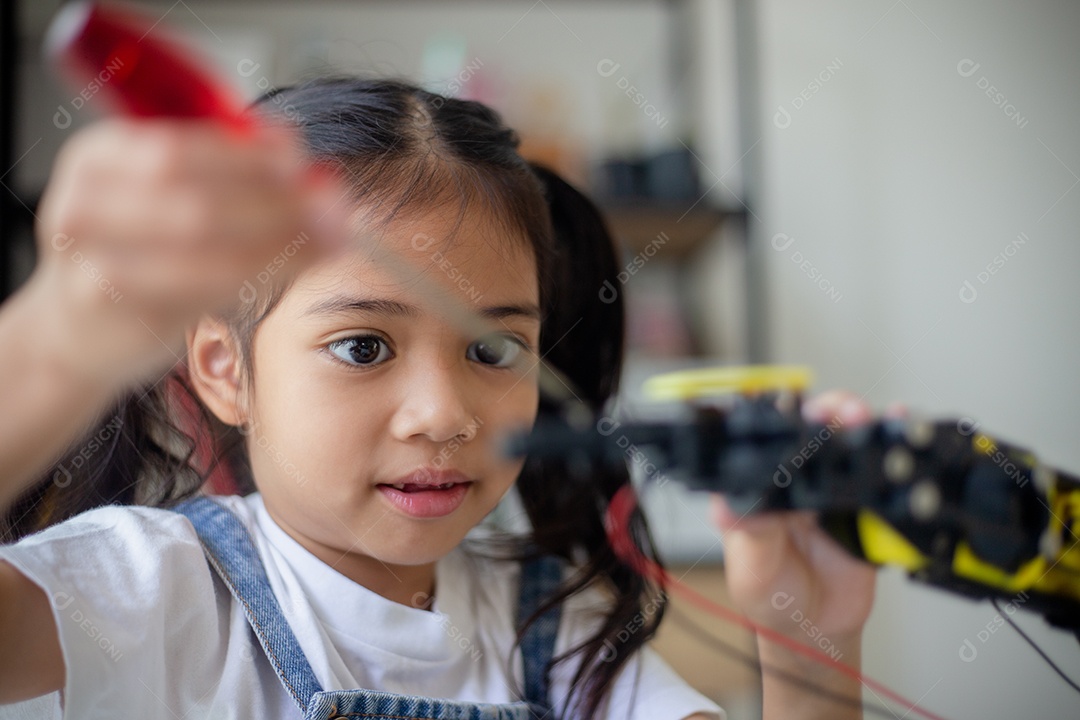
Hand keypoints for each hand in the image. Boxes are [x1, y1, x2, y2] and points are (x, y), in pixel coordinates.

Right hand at [29, 118, 347, 387]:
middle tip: (332, 205)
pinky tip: (297, 265)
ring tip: (330, 236)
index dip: (247, 153)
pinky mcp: (119, 311)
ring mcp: (94, 262)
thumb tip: (293, 148)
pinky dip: (261, 274)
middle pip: (197, 198)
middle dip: (276, 200)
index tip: (301, 158)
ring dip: (282, 240)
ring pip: (206, 247)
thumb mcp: (159, 196)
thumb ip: (218, 167)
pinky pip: (205, 290)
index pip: (179, 145)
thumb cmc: (132, 252)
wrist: (75, 331)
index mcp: (98, 157)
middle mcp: (84, 204)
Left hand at [709, 390, 877, 718]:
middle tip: (843, 413)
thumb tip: (728, 507)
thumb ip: (750, 533)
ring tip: (867, 419)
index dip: (782, 418)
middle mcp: (796, 477)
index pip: (768, 437)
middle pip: (815, 425)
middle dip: (831, 409)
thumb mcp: (753, 567)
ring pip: (851, 439)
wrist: (816, 630)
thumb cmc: (770, 595)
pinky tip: (903, 424)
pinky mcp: (868, 504)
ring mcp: (834, 487)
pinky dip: (896, 445)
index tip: (796, 411)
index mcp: (760, 484)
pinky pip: (883, 471)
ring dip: (864, 422)